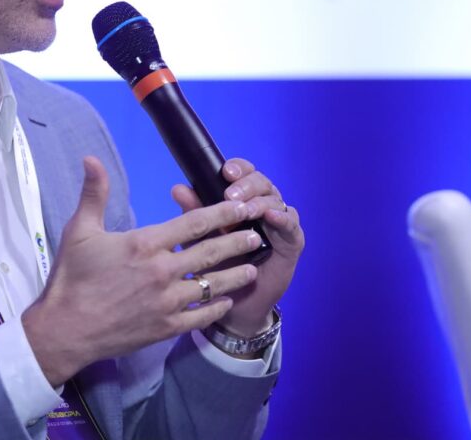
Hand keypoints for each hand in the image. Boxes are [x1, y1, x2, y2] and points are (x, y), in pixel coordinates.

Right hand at [22, 156, 266, 385]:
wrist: (65, 330)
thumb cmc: (71, 278)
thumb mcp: (79, 230)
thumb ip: (94, 194)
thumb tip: (91, 159)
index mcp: (145, 244)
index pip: (193, 223)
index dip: (222, 213)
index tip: (241, 206)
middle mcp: (162, 272)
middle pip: (210, 252)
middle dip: (237, 242)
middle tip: (256, 234)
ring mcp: (167, 302)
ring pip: (212, 285)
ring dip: (234, 275)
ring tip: (252, 268)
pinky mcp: (166, 327)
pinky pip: (200, 316)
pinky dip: (216, 307)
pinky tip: (226, 301)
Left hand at [172, 158, 304, 337]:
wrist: (234, 303)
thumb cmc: (217, 266)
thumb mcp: (201, 238)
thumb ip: (194, 213)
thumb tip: (178, 189)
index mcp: (242, 199)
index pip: (244, 173)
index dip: (238, 168)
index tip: (226, 171)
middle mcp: (263, 205)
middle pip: (261, 182)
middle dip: (247, 184)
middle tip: (231, 194)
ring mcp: (279, 222)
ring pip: (275, 200)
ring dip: (260, 202)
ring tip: (246, 210)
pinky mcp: (292, 241)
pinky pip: (291, 225)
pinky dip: (282, 218)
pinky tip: (270, 217)